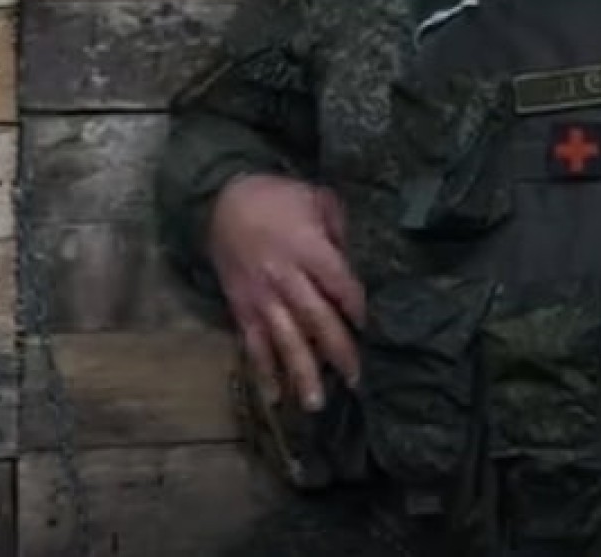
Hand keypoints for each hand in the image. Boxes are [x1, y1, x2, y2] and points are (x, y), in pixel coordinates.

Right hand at [208, 173, 365, 412]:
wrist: (219, 201)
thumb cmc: (275, 199)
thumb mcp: (315, 198)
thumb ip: (343, 226)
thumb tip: (371, 255)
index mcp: (306, 248)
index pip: (340, 285)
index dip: (360, 311)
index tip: (381, 334)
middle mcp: (283, 276)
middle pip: (315, 318)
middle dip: (338, 350)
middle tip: (359, 380)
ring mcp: (260, 295)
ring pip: (283, 336)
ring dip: (301, 371)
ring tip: (316, 403)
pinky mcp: (241, 306)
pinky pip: (252, 341)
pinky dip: (263, 369)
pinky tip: (274, 396)